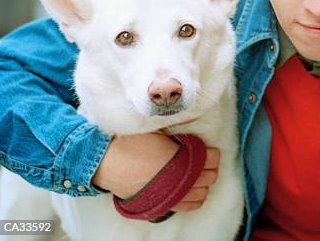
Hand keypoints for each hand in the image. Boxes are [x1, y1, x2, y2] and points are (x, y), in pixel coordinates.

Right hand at [92, 132, 219, 211]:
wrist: (107, 162)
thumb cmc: (130, 142)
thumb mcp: (155, 127)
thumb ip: (177, 123)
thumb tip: (195, 113)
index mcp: (179, 157)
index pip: (210, 158)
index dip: (212, 153)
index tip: (208, 149)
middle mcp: (178, 178)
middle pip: (209, 176)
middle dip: (210, 167)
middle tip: (204, 159)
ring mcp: (172, 193)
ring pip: (202, 192)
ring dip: (204, 182)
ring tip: (199, 173)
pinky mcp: (164, 203)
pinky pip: (190, 205)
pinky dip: (196, 198)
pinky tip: (193, 189)